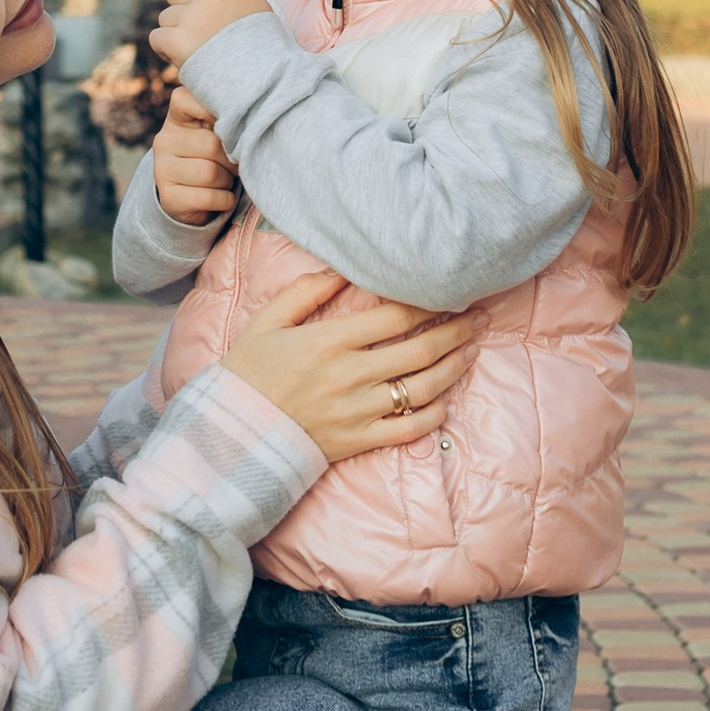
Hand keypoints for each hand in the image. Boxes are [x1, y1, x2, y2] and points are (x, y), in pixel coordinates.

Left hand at [150, 0, 270, 69]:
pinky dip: (167, 50)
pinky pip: (157, 37)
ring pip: (165, 17)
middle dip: (184, 10)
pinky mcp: (178, 42)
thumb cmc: (258, 39)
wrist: (264, 80)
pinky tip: (188, 59)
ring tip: (204, 48)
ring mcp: (191, 18)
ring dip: (177, 32)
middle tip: (208, 31)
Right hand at [151, 89, 238, 226]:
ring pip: (210, 173)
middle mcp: (164, 141)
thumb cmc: (212, 158)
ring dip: (227, 181)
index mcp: (177, 119)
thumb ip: (225, 121)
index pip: (185, 99)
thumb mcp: (214, 133)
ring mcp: (162, 170)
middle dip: (231, 160)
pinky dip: (225, 200)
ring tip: (226, 181)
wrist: (189, 199)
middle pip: (210, 144)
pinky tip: (223, 197)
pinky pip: (209, 197)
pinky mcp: (168, 197)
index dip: (211, 109)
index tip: (227, 124)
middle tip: (234, 164)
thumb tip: (249, 120)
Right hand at [221, 272, 481, 464]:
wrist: (233, 433)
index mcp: (330, 342)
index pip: (396, 318)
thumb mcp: (268, 321)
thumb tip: (341, 269)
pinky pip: (410, 429)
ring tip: (469, 352)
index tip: (449, 294)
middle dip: (455, 332)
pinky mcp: (360, 441)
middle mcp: (351, 376)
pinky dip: (434, 414)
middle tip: (475, 319)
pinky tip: (445, 399)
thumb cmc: (249, 372)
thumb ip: (306, 291)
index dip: (429, 304)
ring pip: (424, 389)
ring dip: (453, 368)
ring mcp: (359, 411)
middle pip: (420, 351)